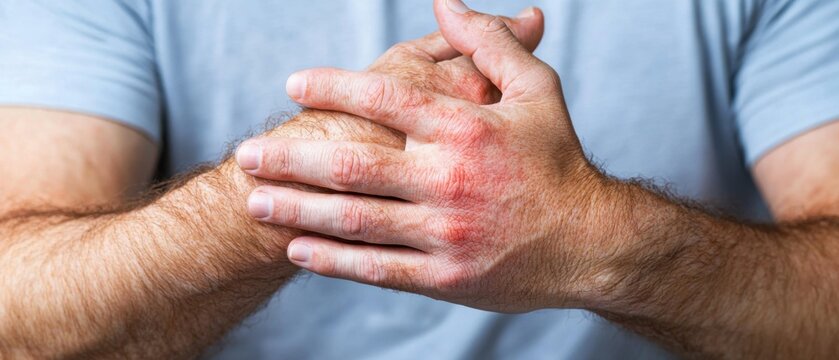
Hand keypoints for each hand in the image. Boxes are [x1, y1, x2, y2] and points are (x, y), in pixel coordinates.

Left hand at [238, 0, 609, 312]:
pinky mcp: (445, 276)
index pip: (384, 98)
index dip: (333, 87)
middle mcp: (449, 180)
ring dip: (297, 210)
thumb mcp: (538, 89)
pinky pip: (377, 268)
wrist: (592, 242)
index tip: (295, 84)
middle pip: (350, 164)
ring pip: (354, 220)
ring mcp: (444, 233)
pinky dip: (333, 261)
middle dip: (290, 157)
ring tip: (254, 199)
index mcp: (466, 128)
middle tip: (246, 153)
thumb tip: (445, 1)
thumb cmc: (559, 161)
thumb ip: (489, 43)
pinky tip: (298, 251)